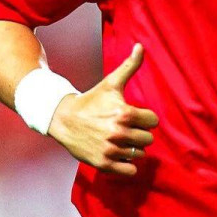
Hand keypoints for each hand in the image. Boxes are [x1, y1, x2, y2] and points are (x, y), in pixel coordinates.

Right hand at [48, 44, 158, 175]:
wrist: (63, 119)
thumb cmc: (91, 100)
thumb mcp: (111, 83)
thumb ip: (130, 65)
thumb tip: (140, 46)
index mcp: (125, 113)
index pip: (153, 122)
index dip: (145, 118)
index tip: (134, 116)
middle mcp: (119, 133)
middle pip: (148, 139)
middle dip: (139, 133)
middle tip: (126, 129)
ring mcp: (111, 150)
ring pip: (139, 154)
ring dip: (132, 148)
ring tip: (119, 140)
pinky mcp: (103, 164)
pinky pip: (130, 171)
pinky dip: (127, 165)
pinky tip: (118, 154)